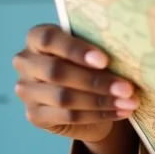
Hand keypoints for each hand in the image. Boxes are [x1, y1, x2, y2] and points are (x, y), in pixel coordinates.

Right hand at [13, 24, 138, 143]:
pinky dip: (98, 114)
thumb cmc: (87, 58)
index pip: (49, 39)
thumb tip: (128, 51)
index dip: (76, 50)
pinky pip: (68, 116)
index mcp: (37, 37)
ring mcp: (26, 91)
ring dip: (101, 100)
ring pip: (64, 97)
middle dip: (96, 81)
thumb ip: (97, 44)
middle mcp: (26, 63)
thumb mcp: (89, 46)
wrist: (78, 89)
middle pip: (57, 72)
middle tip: (127, 87)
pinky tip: (120, 111)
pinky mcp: (35, 115)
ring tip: (129, 101)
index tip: (105, 60)